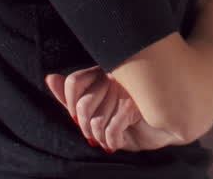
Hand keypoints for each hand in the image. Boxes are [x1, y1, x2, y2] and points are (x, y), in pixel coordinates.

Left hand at [45, 68, 180, 152]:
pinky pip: (110, 129)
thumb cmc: (128, 119)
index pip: (73, 82)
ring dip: (99, 136)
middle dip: (84, 127)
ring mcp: (124, 91)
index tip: (77, 115)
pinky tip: (117, 139)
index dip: (69, 103)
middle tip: (94, 132)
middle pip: (82, 106)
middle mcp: (114, 78)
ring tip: (107, 137)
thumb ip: (73, 98)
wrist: (162, 127)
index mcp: (103, 72)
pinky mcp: (134, 106)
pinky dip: (111, 140)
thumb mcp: (97, 110)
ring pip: (95, 121)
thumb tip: (50, 78)